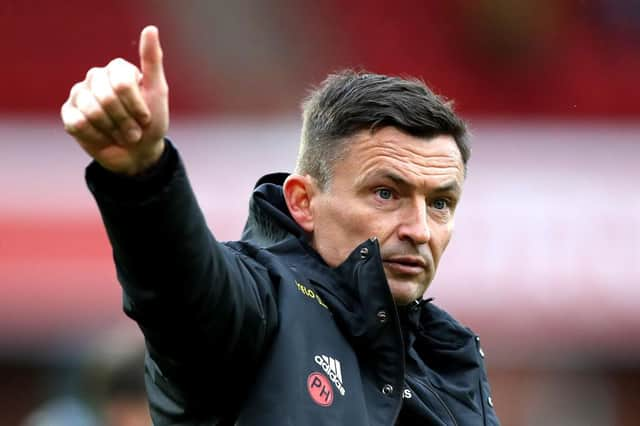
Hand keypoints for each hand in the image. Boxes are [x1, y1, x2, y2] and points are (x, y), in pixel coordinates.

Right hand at [61, 26, 168, 174]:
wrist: (138, 154)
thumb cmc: (150, 124)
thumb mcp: (158, 93)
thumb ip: (153, 61)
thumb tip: (151, 29)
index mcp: (117, 69)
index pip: (122, 83)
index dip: (136, 106)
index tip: (146, 118)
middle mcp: (96, 77)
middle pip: (107, 99)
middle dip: (125, 121)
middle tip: (134, 131)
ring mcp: (79, 94)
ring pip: (92, 112)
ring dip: (113, 131)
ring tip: (121, 135)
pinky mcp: (69, 114)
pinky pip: (78, 124)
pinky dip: (96, 137)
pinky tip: (104, 138)